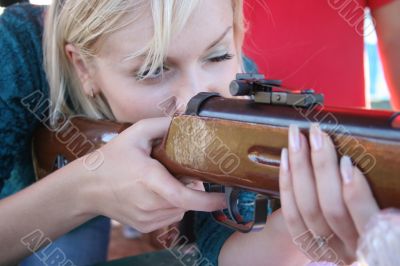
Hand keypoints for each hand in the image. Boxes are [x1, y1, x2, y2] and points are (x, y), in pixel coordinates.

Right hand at [79, 117, 225, 232]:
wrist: (87, 187)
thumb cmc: (112, 159)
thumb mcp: (135, 133)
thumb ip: (162, 124)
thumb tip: (187, 121)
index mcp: (148, 178)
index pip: (183, 197)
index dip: (207, 201)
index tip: (223, 197)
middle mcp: (148, 203)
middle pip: (185, 201)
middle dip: (193, 189)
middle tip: (184, 174)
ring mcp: (145, 218)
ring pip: (179, 210)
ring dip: (182, 198)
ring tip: (167, 182)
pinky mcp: (143, 226)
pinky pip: (169, 217)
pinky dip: (171, 206)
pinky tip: (157, 194)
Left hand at [278, 124, 378, 263]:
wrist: (353, 249)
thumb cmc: (373, 221)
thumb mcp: (385, 210)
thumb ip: (375, 195)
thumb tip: (358, 164)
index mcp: (375, 240)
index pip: (366, 219)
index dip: (356, 193)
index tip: (347, 162)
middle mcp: (349, 248)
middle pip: (330, 208)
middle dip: (321, 166)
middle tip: (316, 134)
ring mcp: (325, 248)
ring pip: (306, 209)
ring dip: (299, 168)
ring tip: (297, 138)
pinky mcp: (305, 243)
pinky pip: (290, 214)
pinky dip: (286, 184)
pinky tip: (285, 158)